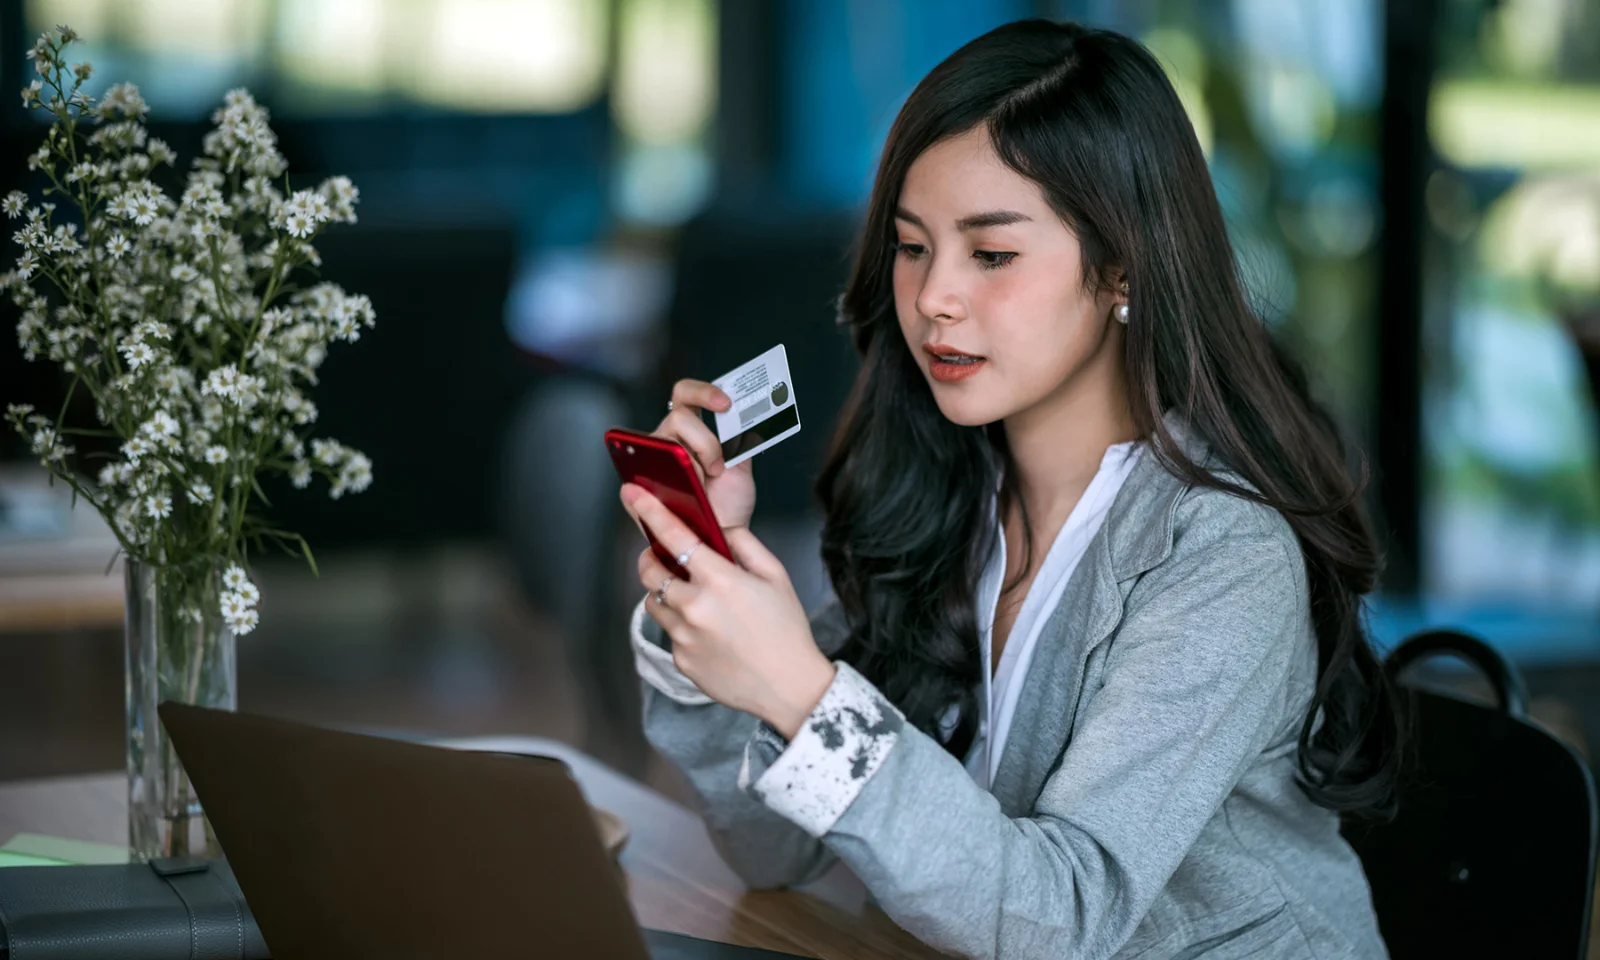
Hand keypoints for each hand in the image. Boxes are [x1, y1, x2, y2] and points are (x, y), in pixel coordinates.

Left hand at [621, 483, 835, 737]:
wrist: (790, 688)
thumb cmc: (787, 630)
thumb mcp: (776, 576)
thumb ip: (744, 544)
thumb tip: (719, 529)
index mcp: (719, 580)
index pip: (674, 537)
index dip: (650, 512)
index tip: (634, 495)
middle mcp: (694, 607)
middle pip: (649, 572)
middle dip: (651, 559)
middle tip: (664, 558)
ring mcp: (684, 637)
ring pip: (655, 603)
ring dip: (666, 594)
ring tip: (694, 600)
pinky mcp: (681, 661)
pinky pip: (670, 634)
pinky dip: (682, 627)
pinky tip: (710, 634)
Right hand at [652, 379, 755, 530]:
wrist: (720, 534)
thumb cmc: (728, 503)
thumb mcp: (741, 465)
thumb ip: (741, 439)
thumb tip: (747, 416)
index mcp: (691, 430)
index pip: (686, 395)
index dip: (703, 392)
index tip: (725, 404)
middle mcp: (669, 440)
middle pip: (677, 415)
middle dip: (705, 440)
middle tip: (717, 462)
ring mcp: (652, 460)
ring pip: (666, 441)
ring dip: (692, 463)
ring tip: (704, 483)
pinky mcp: (638, 485)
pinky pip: (643, 473)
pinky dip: (669, 483)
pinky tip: (684, 493)